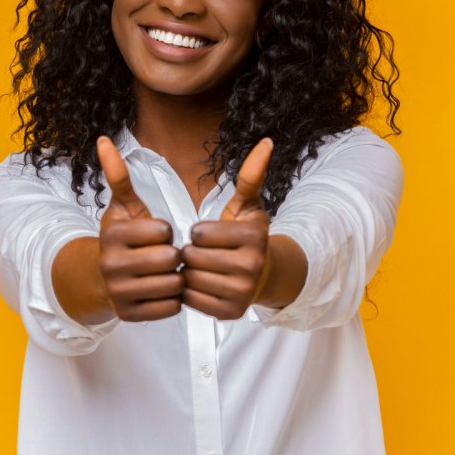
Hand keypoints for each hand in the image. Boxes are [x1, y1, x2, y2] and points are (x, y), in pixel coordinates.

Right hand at [95, 136, 183, 321]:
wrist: (103, 279)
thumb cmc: (123, 238)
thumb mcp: (123, 207)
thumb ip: (118, 176)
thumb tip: (104, 139)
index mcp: (113, 235)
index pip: (164, 231)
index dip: (166, 232)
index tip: (155, 235)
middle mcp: (112, 265)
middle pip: (170, 259)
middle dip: (173, 256)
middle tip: (162, 256)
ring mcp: (120, 293)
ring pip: (173, 285)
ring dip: (175, 278)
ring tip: (163, 273)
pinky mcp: (130, 316)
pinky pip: (172, 307)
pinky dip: (172, 300)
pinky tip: (160, 290)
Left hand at [181, 138, 274, 319]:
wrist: (263, 276)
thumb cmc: (247, 236)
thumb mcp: (247, 205)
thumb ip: (250, 175)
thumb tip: (266, 142)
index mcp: (253, 237)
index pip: (199, 233)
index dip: (197, 232)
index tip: (208, 234)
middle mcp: (251, 266)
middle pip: (192, 257)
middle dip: (191, 253)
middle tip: (203, 253)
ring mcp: (242, 292)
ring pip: (190, 279)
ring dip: (189, 272)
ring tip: (202, 267)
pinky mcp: (230, 312)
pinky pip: (190, 300)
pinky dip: (190, 292)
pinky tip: (203, 283)